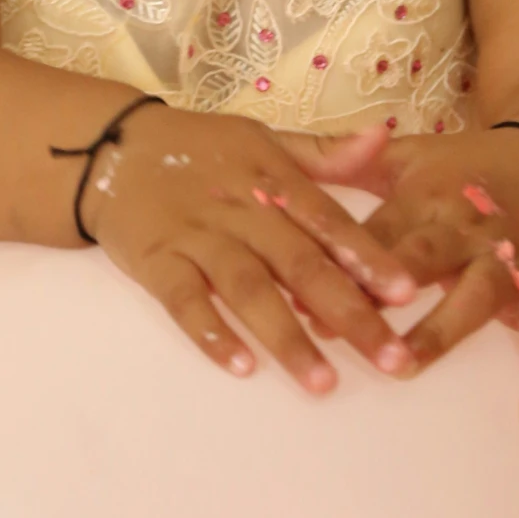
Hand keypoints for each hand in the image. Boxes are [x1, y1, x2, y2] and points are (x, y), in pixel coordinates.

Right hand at [79, 109, 419, 394]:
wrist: (110, 148)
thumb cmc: (200, 149)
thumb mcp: (262, 139)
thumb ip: (323, 151)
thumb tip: (383, 135)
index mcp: (272, 179)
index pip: (329, 221)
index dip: (369, 257)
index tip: (408, 295)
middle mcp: (241, 209)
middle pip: (300, 264)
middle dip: (349, 314)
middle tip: (392, 359)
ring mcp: (197, 237)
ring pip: (248, 289)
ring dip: (287, 336)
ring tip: (323, 382)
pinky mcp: (156, 262)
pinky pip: (184, 302)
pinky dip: (211, 333)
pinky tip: (241, 367)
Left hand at [289, 127, 518, 427]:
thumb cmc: (458, 171)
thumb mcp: (402, 158)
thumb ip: (340, 165)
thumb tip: (273, 174)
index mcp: (428, 194)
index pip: (378, 230)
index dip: (340, 259)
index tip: (293, 293)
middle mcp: (469, 226)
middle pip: (424, 258)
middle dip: (386, 294)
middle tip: (345, 331)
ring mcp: (510, 261)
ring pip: (477, 298)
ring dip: (441, 332)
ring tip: (404, 368)